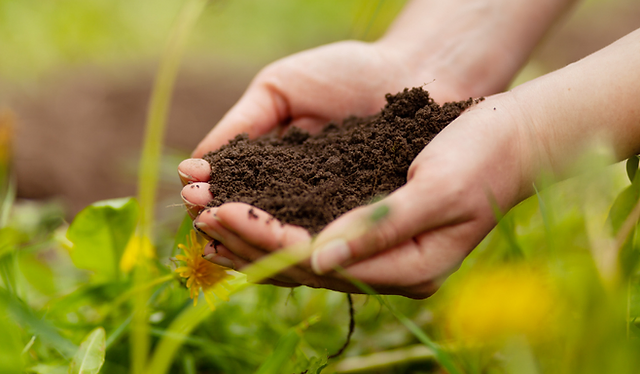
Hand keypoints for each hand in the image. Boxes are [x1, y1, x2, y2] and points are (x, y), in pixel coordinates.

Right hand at [179, 39, 471, 218]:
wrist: (409, 71)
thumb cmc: (344, 72)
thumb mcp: (279, 89)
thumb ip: (241, 125)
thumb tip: (193, 164)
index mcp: (272, 167)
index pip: (232, 190)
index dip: (211, 194)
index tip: (192, 191)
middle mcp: (295, 195)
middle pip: (250, 221)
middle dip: (222, 219)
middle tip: (201, 213)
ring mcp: (325, 211)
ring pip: (281, 237)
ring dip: (248, 237)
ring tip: (221, 226)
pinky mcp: (357, 221)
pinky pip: (323, 237)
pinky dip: (294, 243)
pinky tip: (272, 241)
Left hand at [180, 92, 531, 297]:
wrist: (513, 139)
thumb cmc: (483, 158)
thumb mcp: (437, 190)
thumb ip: (383, 227)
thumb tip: (320, 259)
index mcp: (411, 269)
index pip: (325, 263)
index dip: (269, 241)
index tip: (224, 214)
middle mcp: (392, 269)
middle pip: (306, 266)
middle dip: (251, 242)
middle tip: (200, 217)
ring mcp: (383, 253)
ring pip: (305, 255)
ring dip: (256, 239)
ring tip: (208, 224)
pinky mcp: (375, 230)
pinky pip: (316, 235)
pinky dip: (279, 226)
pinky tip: (247, 217)